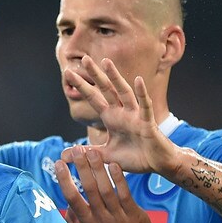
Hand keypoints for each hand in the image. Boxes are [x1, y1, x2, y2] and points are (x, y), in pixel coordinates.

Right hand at [55, 147, 156, 222]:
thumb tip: (66, 208)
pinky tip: (114, 165)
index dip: (65, 180)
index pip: (72, 199)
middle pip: (88, 189)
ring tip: (92, 152)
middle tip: (75, 150)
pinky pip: (125, 194)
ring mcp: (117, 217)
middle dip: (81, 168)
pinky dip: (119, 180)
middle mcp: (100, 219)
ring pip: (105, 189)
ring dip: (98, 169)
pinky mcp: (134, 215)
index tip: (58, 164)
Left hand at [62, 56, 179, 174]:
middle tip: (85, 58)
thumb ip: (88, 153)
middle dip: (96, 75)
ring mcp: (135, 116)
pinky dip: (142, 93)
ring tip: (106, 62)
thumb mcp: (106, 155)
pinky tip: (138, 80)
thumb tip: (65, 155)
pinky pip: (145, 106)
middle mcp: (122, 113)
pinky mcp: (147, 123)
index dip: (82, 86)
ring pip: (124, 93)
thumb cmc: (134, 157)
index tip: (68, 73)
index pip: (94, 99)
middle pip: (107, 90)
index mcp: (111, 118)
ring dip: (115, 77)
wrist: (156, 164)